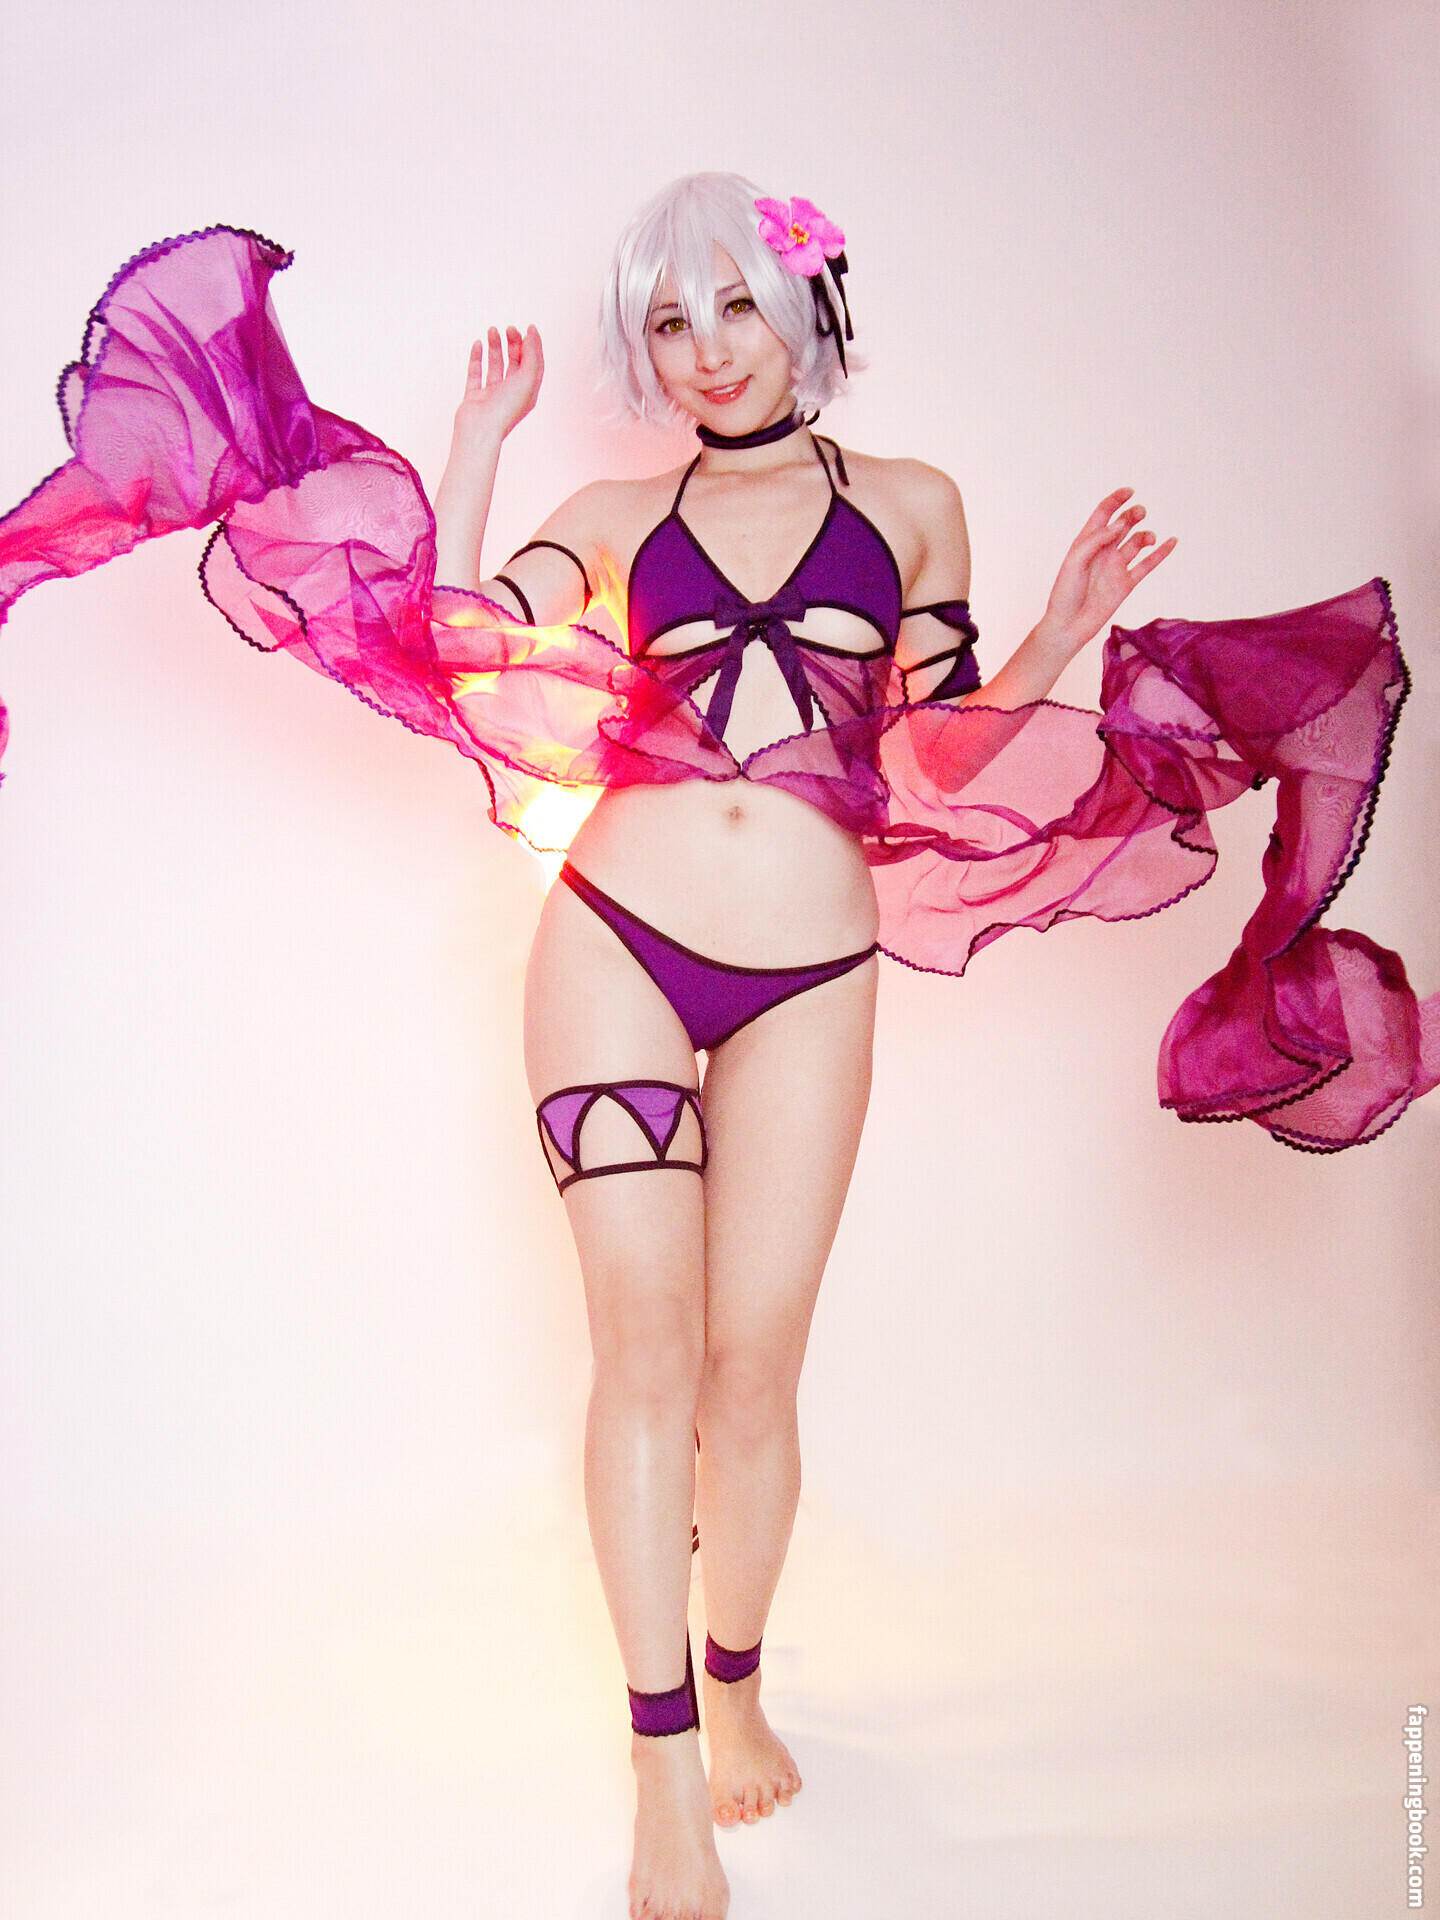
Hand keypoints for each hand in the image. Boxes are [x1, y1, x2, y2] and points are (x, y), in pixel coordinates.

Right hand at [454, 325, 543, 446]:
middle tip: (509, 328)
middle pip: (515, 363)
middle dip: (514, 343)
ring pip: (495, 365)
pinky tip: (478, 342)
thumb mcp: (527, 379)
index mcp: (528, 393)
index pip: (534, 365)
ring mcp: (492, 395)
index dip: (534, 345)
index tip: (529, 327)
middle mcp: (511, 394)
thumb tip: (531, 334)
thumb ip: (531, 356)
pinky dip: (477, 357)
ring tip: (493, 329)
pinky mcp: (474, 397)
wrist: (480, 429)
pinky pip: (475, 373)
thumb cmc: (507, 407)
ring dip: (495, 346)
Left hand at [1040, 488, 1175, 651]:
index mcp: (1087, 542)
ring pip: (1137, 542)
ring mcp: (1116, 567)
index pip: (1104, 513)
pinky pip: (1148, 565)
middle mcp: (1103, 551)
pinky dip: (1161, 553)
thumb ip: (1096, 540)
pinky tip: (1172, 541)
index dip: (1116, 500)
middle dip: (1133, 514)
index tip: (1129, 492)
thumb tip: (1120, 525)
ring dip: (1145, 535)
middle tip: (1139, 513)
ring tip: (1147, 538)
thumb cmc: (1064, 593)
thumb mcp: (1075, 561)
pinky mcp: (1126, 583)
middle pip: (1123, 524)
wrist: (1068, 625)